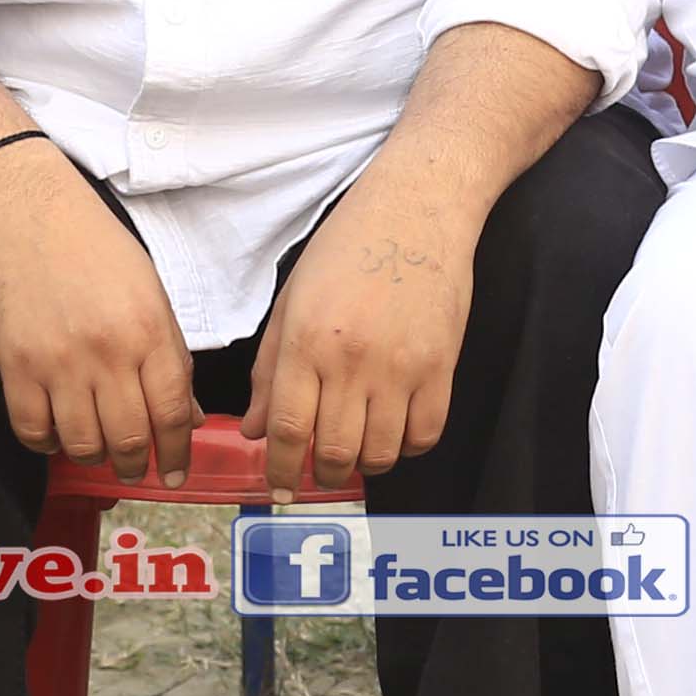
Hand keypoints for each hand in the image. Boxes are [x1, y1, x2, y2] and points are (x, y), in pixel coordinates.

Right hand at [0, 132, 200, 481]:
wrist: (25, 209)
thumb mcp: (149, 291)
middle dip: (138, 465)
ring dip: (94, 457)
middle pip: (129, 437)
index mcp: (149, 331)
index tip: (176, 474)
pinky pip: (31, 429)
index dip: (177, 453)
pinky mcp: (14, 365)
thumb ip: (169, 354)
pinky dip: (47, 444)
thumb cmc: (93, 244)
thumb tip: (186, 415)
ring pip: (82, 443)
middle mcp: (107, 353)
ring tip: (98, 451)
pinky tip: (56, 434)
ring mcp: (57, 362)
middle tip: (137, 471)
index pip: (172, 413)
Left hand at [248, 161, 477, 498]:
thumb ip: (268, 370)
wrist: (418, 209)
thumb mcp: (292, 300)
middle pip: (334, 450)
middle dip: (321, 473)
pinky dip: (408, 447)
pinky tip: (395, 432)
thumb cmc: (348, 247)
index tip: (279, 486)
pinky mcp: (442, 366)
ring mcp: (401, 366)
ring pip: (381, 452)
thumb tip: (254, 430)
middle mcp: (351, 360)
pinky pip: (426, 434)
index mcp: (305, 341)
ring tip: (357, 449)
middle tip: (319, 469)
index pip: (287, 428)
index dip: (280, 468)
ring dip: (364, 464)